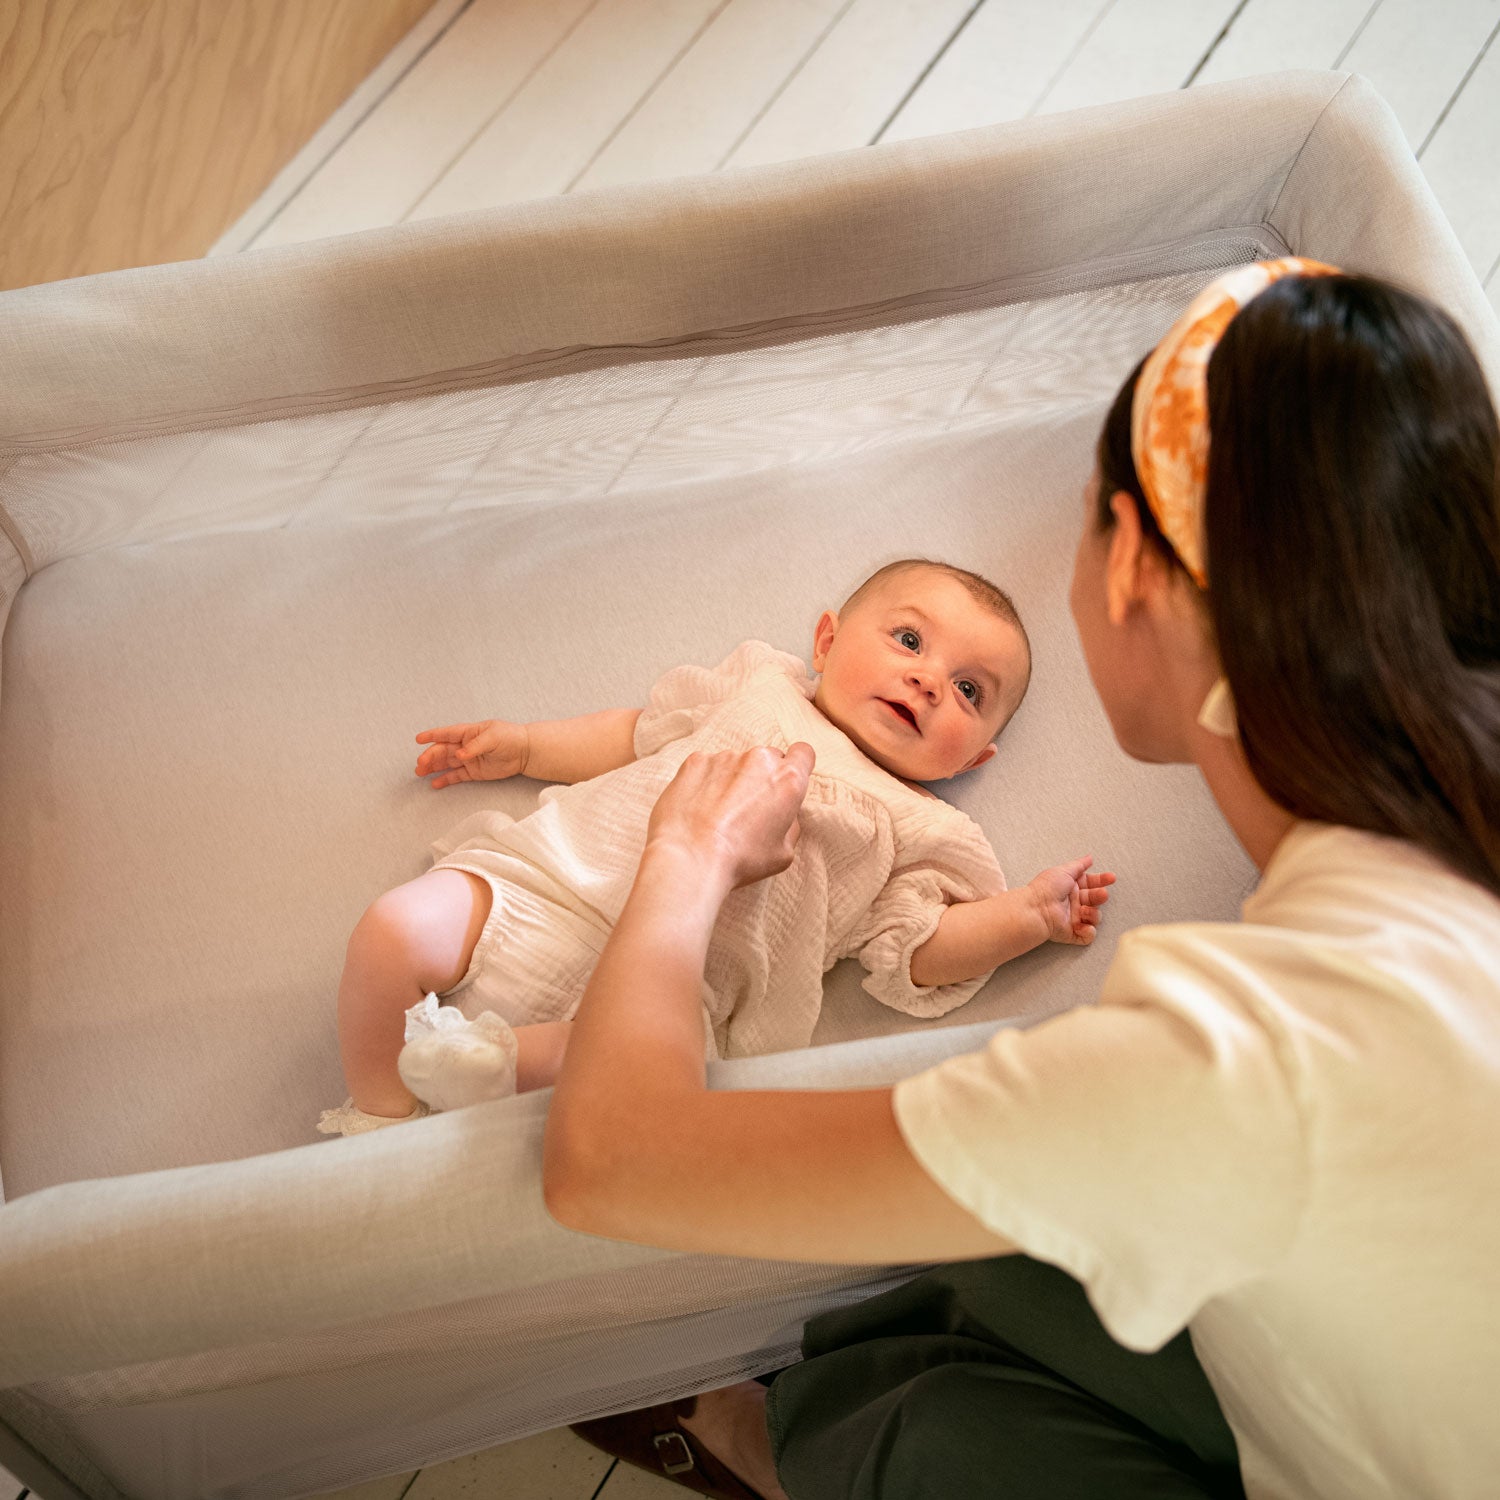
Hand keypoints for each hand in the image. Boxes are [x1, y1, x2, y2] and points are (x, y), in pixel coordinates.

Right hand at [414, 720, 528, 786]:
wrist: (525, 752)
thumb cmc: (510, 737)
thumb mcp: (493, 737)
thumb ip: (475, 746)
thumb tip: (459, 755)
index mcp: (468, 732)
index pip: (446, 733)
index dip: (432, 736)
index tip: (418, 739)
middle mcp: (466, 745)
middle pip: (443, 750)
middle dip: (430, 756)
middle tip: (420, 764)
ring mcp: (469, 759)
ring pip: (446, 763)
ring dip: (433, 767)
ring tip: (420, 772)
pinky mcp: (474, 772)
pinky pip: (456, 776)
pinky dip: (445, 779)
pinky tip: (435, 783)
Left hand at [644, 744, 815, 891]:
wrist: (690, 858)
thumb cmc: (739, 860)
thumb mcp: (783, 853)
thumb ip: (790, 824)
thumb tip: (784, 813)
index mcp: (788, 780)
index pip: (803, 753)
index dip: (797, 766)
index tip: (786, 781)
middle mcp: (759, 760)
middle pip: (768, 758)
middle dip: (762, 777)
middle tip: (749, 807)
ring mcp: (726, 757)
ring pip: (736, 763)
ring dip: (732, 780)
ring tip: (718, 813)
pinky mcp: (696, 761)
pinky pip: (707, 766)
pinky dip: (705, 781)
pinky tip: (698, 807)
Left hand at [1027, 857, 1115, 945]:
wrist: (1037, 908)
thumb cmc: (1046, 888)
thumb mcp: (1064, 871)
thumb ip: (1079, 865)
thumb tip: (1090, 858)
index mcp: (1072, 887)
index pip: (1091, 883)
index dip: (1102, 880)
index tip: (1111, 877)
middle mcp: (1074, 903)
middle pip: (1095, 899)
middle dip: (1100, 896)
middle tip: (1101, 894)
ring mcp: (1074, 918)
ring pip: (1095, 917)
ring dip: (1093, 913)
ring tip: (1084, 910)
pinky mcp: (1073, 933)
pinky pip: (1088, 935)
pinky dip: (1088, 931)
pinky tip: (1081, 925)